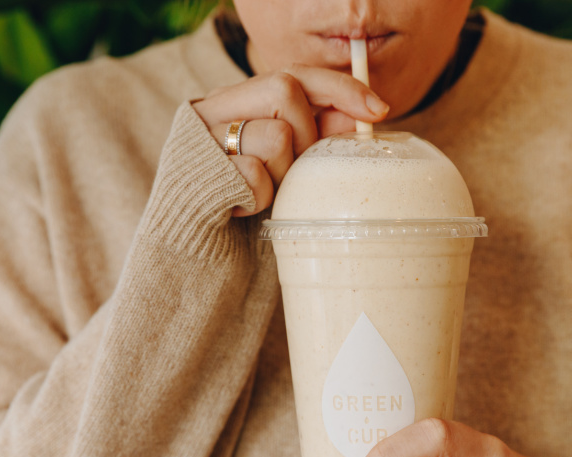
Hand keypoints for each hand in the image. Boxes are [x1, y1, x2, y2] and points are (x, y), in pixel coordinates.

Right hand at [192, 64, 388, 216]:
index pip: (293, 74)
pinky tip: (240, 212)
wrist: (193, 269)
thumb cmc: (243, 218)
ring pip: (276, 135)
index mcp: (233, 103)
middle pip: (284, 89)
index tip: (378, 111)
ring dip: (282, 176)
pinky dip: (258, 200)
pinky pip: (255, 175)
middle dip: (308, 136)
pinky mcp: (193, 172)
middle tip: (295, 175)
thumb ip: (314, 141)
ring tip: (261, 198)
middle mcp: (210, 111)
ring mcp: (198, 139)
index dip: (339, 87)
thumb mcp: (286, 173)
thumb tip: (359, 116)